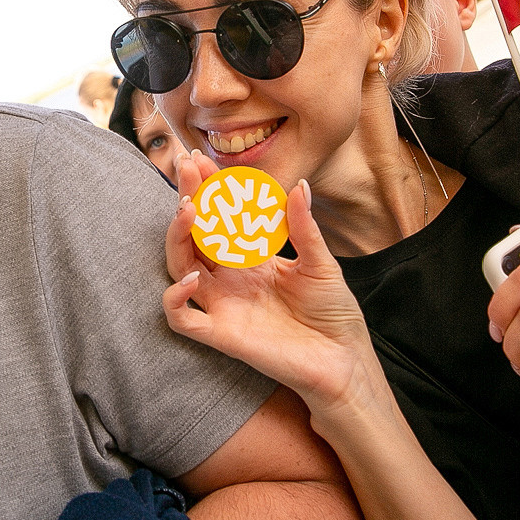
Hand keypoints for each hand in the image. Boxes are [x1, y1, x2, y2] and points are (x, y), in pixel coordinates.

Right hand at [163, 152, 384, 422]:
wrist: (344, 360)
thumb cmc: (332, 314)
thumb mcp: (321, 263)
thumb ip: (303, 227)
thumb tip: (298, 184)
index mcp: (250, 258)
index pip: (219, 216)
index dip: (207, 188)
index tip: (200, 159)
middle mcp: (228, 278)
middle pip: (192, 234)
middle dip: (187, 198)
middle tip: (186, 166)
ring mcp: (221, 305)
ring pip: (178, 266)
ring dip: (177, 236)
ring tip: (190, 209)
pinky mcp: (220, 334)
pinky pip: (181, 317)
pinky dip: (175, 296)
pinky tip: (192, 276)